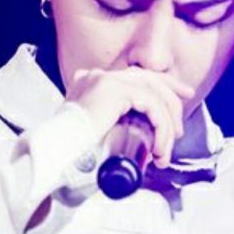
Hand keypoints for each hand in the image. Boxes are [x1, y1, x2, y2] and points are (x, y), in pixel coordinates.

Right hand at [65, 67, 193, 168]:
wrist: (51, 157)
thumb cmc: (68, 154)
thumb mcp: (93, 135)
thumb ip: (110, 128)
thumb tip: (138, 139)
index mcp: (92, 82)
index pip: (135, 77)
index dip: (163, 86)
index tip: (180, 99)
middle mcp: (98, 76)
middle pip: (148, 77)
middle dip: (173, 97)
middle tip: (181, 126)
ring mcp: (105, 79)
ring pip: (152, 92)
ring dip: (167, 121)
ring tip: (167, 148)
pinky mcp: (113, 90)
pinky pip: (150, 104)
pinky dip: (161, 125)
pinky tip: (159, 145)